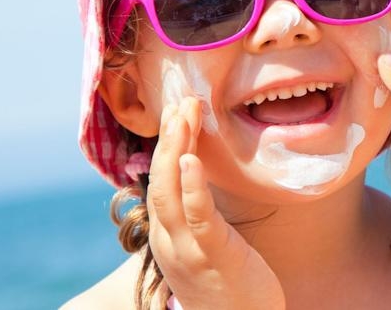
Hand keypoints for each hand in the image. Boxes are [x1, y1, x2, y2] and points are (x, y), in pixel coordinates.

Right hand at [146, 97, 284, 309]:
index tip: (177, 113)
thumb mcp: (209, 248)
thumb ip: (200, 217)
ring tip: (184, 115)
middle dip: (168, 138)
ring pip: (170, 192)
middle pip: (160, 180)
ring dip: (175, 149)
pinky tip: (192, 159)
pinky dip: (192, 186)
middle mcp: (170, 242)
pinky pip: (198, 216)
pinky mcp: (214, 256)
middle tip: (180, 101)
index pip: (161, 183)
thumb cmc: (230, 288)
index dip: (166, 145)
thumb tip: (202, 181)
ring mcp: (188, 250)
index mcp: (169, 237)